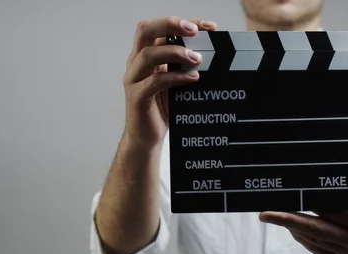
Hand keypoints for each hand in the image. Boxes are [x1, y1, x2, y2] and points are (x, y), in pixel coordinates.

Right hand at [122, 16, 216, 147]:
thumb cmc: (163, 108)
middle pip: (144, 30)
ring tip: (197, 58)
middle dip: (170, 25)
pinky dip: (175, 77)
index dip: (182, 22)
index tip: (209, 26)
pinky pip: (154, 82)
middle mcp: (136, 63)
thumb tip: (213, 52)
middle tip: (194, 31)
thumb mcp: (176, 82)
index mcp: (145, 55)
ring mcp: (134, 80)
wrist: (147, 138)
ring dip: (175, 52)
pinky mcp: (137, 98)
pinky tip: (192, 78)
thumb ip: (185, 66)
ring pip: (148, 54)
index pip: (159, 28)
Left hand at [259, 158, 347, 253]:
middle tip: (265, 213)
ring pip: (314, 240)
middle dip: (288, 220)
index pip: (333, 211)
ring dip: (293, 228)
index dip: (313, 203)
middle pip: (316, 229)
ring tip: (273, 216)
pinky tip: (291, 227)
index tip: (294, 194)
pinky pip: (317, 250)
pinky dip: (303, 239)